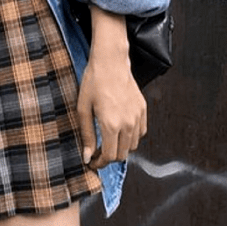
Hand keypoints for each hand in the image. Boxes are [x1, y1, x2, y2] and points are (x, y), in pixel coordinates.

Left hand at [77, 5, 146, 169]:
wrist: (110, 62)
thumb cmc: (93, 82)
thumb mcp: (83, 108)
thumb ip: (86, 134)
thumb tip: (87, 156)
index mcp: (111, 124)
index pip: (109, 156)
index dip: (99, 163)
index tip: (92, 162)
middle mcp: (128, 124)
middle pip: (122, 154)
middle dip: (108, 157)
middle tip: (96, 153)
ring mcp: (138, 117)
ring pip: (133, 146)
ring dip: (120, 147)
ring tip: (107, 140)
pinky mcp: (143, 110)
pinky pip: (141, 133)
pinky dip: (131, 137)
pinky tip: (119, 129)